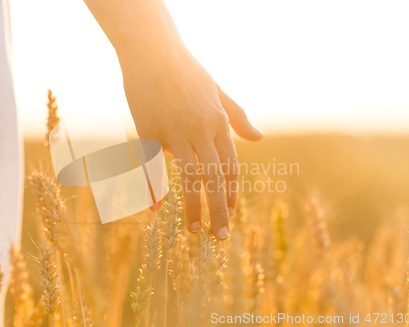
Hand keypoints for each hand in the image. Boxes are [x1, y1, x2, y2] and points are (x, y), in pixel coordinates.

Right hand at [119, 46, 262, 238]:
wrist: (153, 51)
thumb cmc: (187, 71)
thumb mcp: (219, 90)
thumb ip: (238, 116)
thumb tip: (260, 138)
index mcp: (218, 122)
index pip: (230, 166)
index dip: (231, 193)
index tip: (231, 214)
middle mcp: (200, 130)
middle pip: (214, 178)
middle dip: (219, 210)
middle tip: (221, 236)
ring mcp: (173, 131)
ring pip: (188, 177)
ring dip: (193, 207)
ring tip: (195, 230)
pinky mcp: (148, 130)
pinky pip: (152, 166)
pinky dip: (154, 189)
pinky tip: (157, 208)